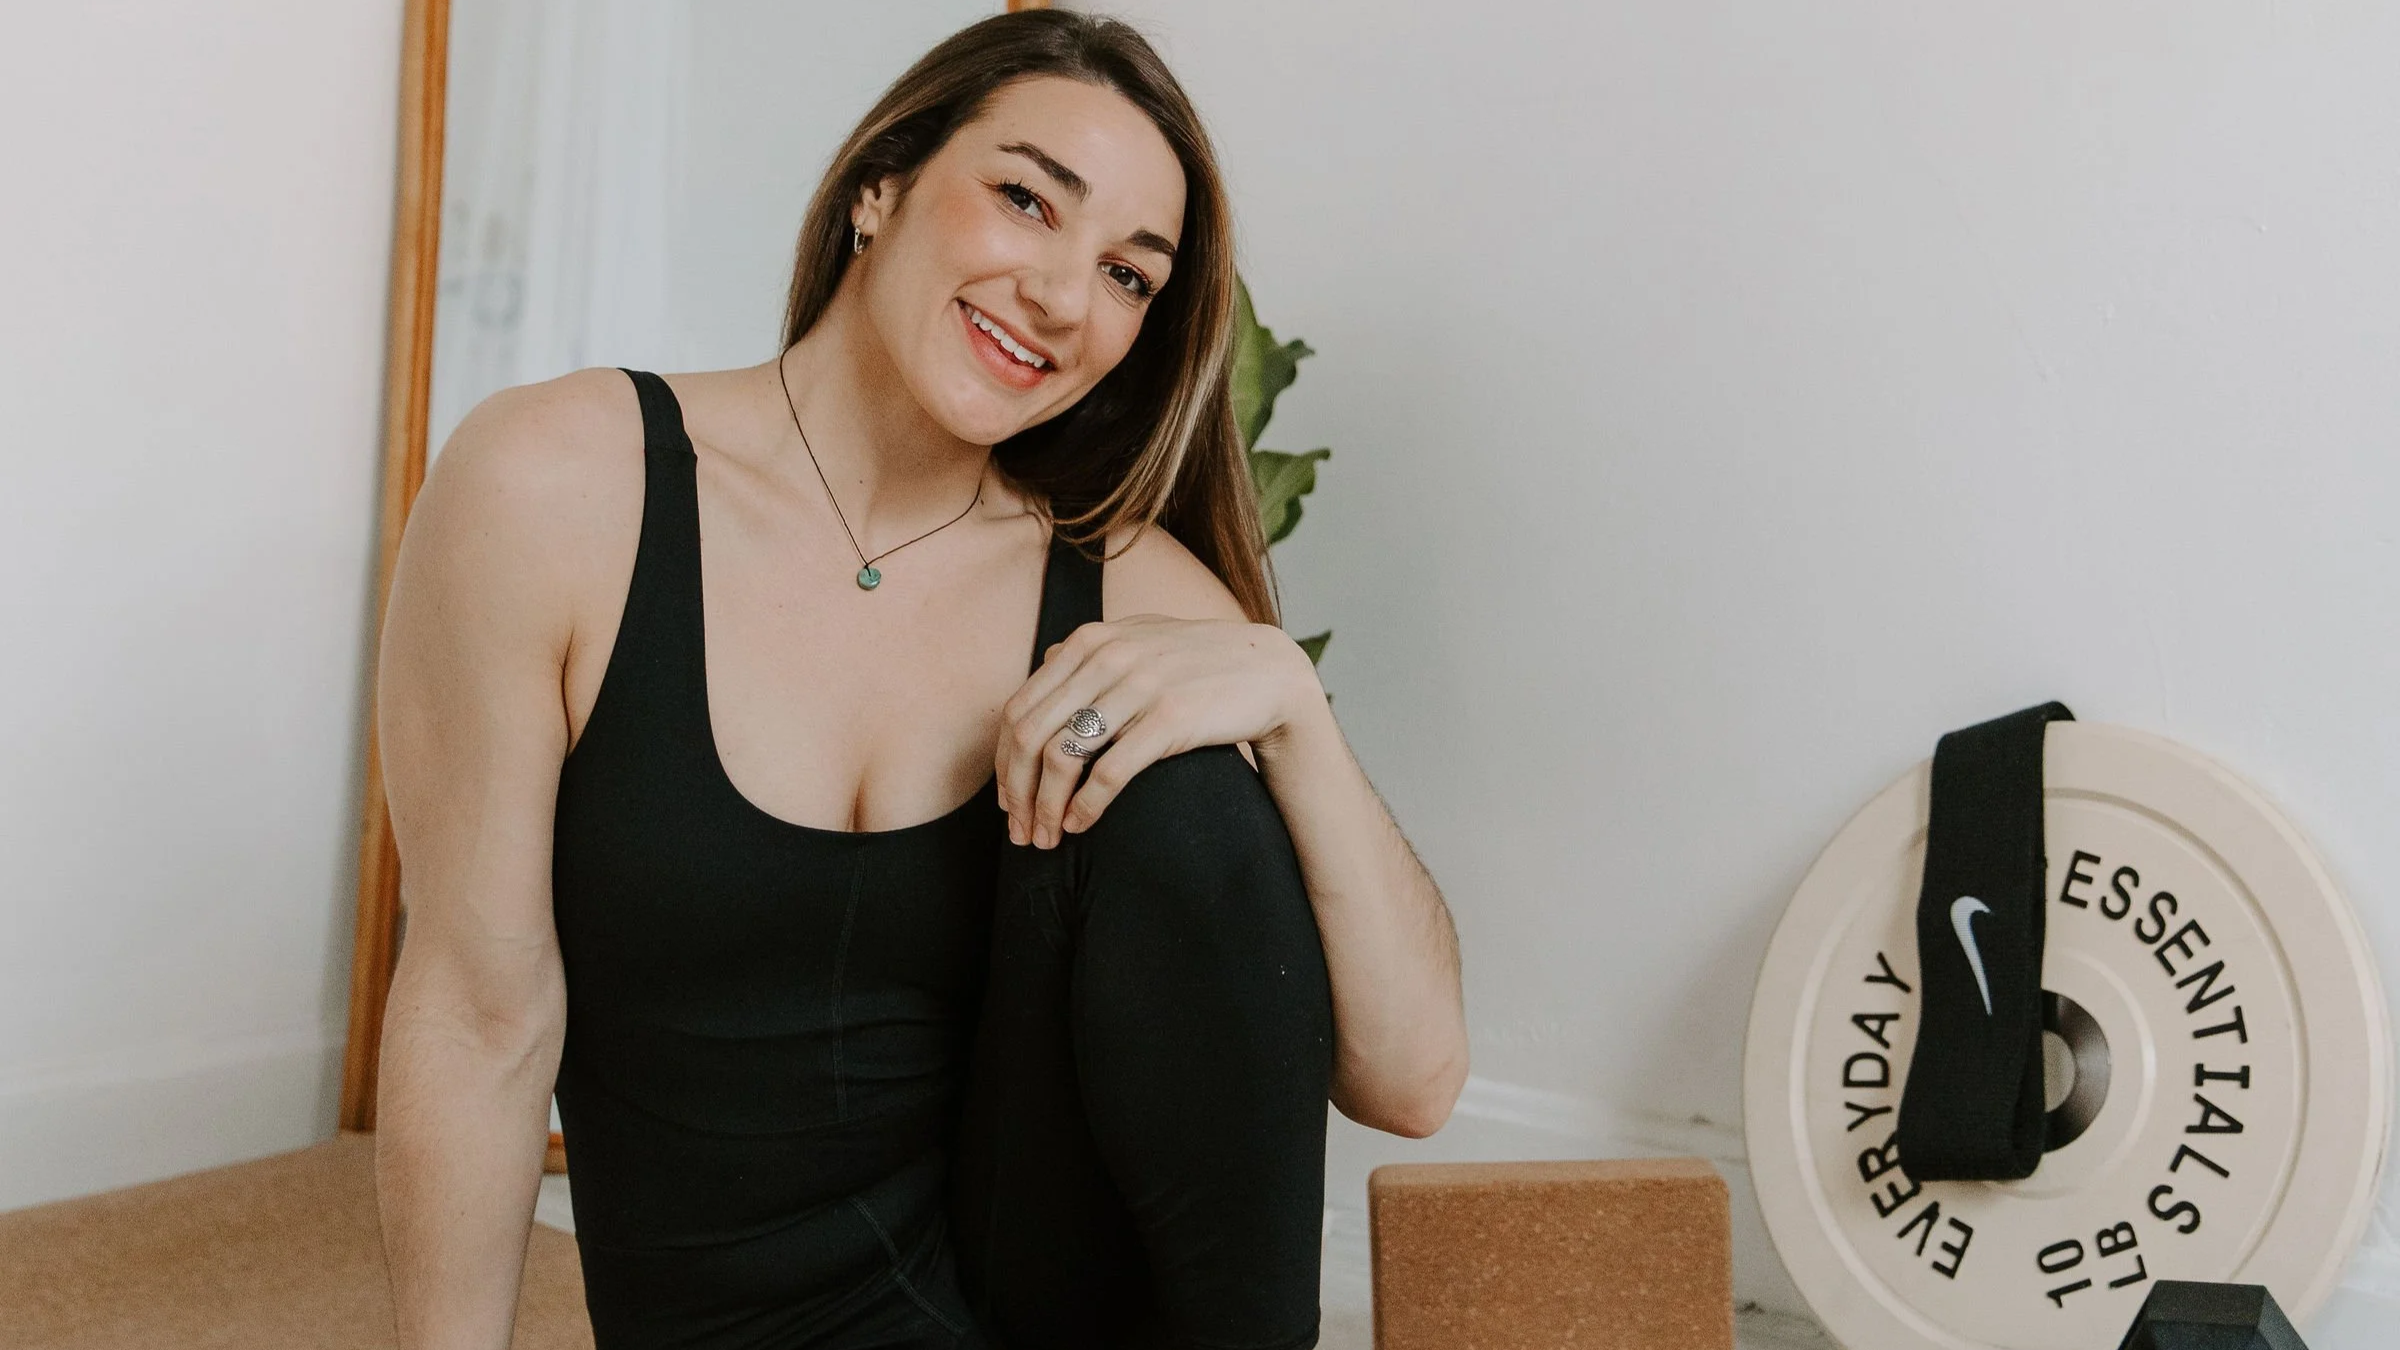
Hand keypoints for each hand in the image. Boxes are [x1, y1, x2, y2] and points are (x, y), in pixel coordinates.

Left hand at [995, 614, 1322, 847]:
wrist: (1267, 672)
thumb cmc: (1198, 663)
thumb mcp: (1140, 639)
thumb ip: (1092, 649)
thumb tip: (1046, 658)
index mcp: (1088, 640)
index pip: (1018, 709)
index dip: (1004, 764)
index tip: (1007, 803)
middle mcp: (1106, 657)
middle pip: (1030, 736)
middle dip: (1018, 793)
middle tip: (1021, 832)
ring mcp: (1139, 686)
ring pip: (1062, 757)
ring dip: (1046, 807)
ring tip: (1048, 837)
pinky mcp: (1170, 718)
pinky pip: (1108, 771)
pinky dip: (1085, 805)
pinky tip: (1080, 825)